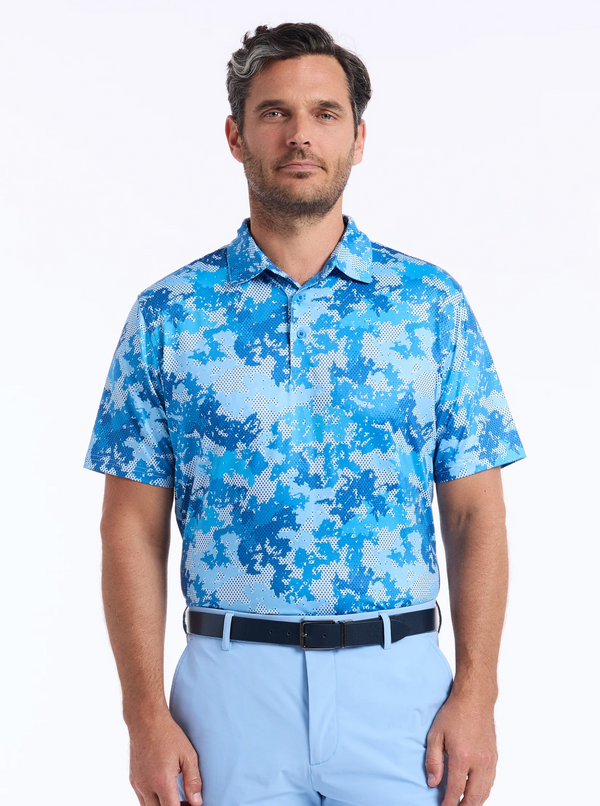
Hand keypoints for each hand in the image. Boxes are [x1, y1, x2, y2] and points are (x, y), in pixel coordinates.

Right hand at [128, 711, 202, 805]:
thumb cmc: (168, 734)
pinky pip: (142, 799)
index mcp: (161, 781)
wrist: (146, 720)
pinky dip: (153, 801)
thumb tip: (197, 802)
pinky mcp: (133, 780)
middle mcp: (146, 786)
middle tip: (187, 803)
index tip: (192, 805)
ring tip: (176, 799)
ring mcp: (137, 784)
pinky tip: (165, 792)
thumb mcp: (187, 755)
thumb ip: (193, 780)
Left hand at [425, 690, 497, 805]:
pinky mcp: (494, 758)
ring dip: (474, 802)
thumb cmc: (454, 714)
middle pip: (474, 797)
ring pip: (484, 792)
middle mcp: (479, 762)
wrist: (475, 700)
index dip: (449, 803)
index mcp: (462, 757)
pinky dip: (483, 792)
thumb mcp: (435, 734)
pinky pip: (490, 782)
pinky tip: (475, 793)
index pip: (456, 790)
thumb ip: (433, 761)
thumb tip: (433, 783)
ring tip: (463, 804)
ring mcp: (489, 761)